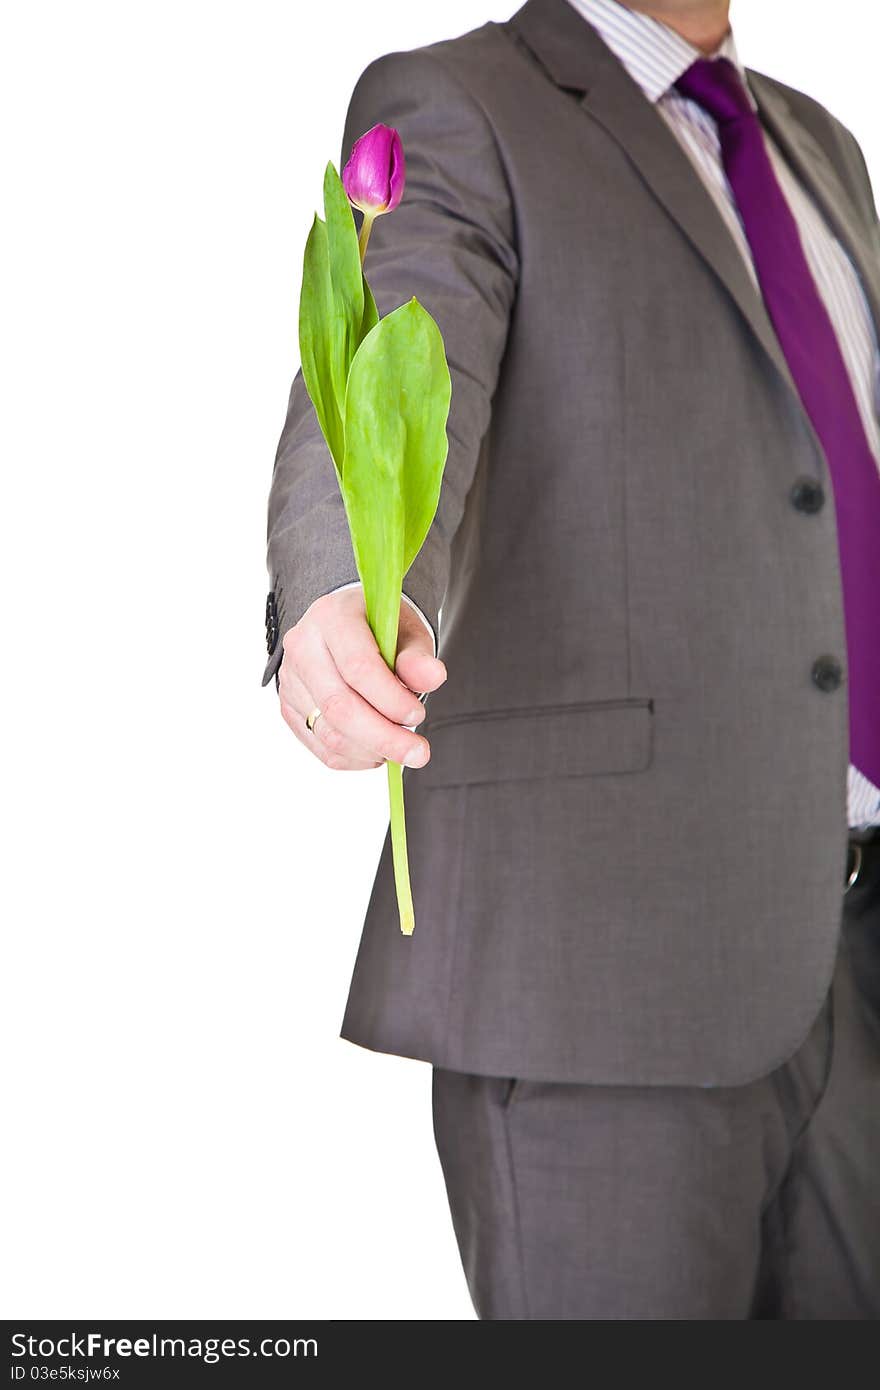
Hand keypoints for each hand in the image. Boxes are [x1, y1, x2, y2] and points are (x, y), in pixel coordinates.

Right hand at [278, 586, 446, 770]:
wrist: (349, 626)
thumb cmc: (381, 629)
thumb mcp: (407, 631)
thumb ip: (418, 656)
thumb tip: (433, 677)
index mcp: (332, 617)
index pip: (358, 667)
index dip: (390, 699)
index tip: (417, 715)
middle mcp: (302, 647)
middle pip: (339, 706)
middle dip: (384, 737)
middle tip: (418, 752)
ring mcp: (291, 681)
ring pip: (329, 733)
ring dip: (372, 750)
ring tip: (401, 748)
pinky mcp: (290, 708)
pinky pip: (321, 746)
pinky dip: (355, 758)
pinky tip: (378, 750)